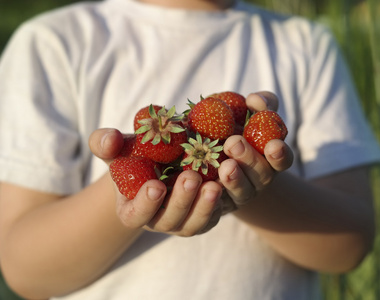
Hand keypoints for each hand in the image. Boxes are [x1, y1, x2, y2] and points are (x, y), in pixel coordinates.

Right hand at [89, 129, 223, 235]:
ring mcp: (184, 221)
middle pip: (170, 221)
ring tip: (215, 184)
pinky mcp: (205, 216)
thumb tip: (108, 140)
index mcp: (133, 209)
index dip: (145, 205)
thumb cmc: (137, 155)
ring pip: (195, 224)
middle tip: (191, 178)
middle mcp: (159, 221)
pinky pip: (215, 215)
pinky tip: (229, 181)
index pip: (135, 216)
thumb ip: (106, 143)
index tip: (156, 185)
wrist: (164, 159)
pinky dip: (222, 202)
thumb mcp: (121, 147)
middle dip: (181, 201)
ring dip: (206, 206)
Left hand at [218, 92, 293, 206]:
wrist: (214, 153)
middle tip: (234, 143)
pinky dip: (212, 194)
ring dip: (234, 179)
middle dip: (249, 159)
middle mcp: (260, 179)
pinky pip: (217, 204)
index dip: (280, 154)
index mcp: (272, 158)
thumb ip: (261, 103)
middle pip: (261, 175)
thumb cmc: (238, 126)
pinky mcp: (220, 205)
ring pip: (242, 191)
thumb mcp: (251, 112)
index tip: (273, 145)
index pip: (283, 159)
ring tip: (225, 166)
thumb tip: (255, 100)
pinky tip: (203, 183)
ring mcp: (241, 194)